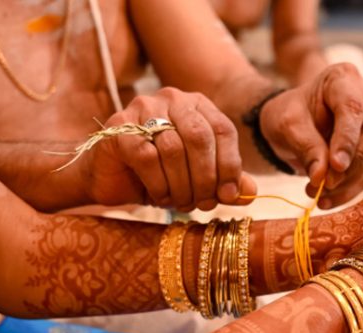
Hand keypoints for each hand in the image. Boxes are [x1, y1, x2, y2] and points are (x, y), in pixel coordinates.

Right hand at [83, 88, 256, 210]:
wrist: (111, 178)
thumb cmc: (161, 175)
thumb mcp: (198, 178)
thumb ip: (225, 181)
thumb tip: (250, 193)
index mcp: (197, 105)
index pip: (223, 130)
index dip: (230, 166)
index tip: (228, 196)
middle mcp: (172, 99)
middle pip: (200, 137)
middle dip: (205, 178)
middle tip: (203, 204)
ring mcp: (143, 109)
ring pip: (174, 148)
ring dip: (181, 185)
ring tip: (181, 202)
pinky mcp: (119, 127)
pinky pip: (147, 157)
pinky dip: (159, 184)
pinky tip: (160, 197)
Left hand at [259, 63, 362, 208]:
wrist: (291, 122)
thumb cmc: (288, 114)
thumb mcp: (287, 125)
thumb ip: (306, 147)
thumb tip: (322, 179)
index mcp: (343, 79)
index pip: (353, 108)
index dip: (347, 139)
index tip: (336, 166)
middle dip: (351, 165)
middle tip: (325, 185)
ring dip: (347, 183)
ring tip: (317, 195)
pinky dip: (348, 191)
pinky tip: (326, 201)